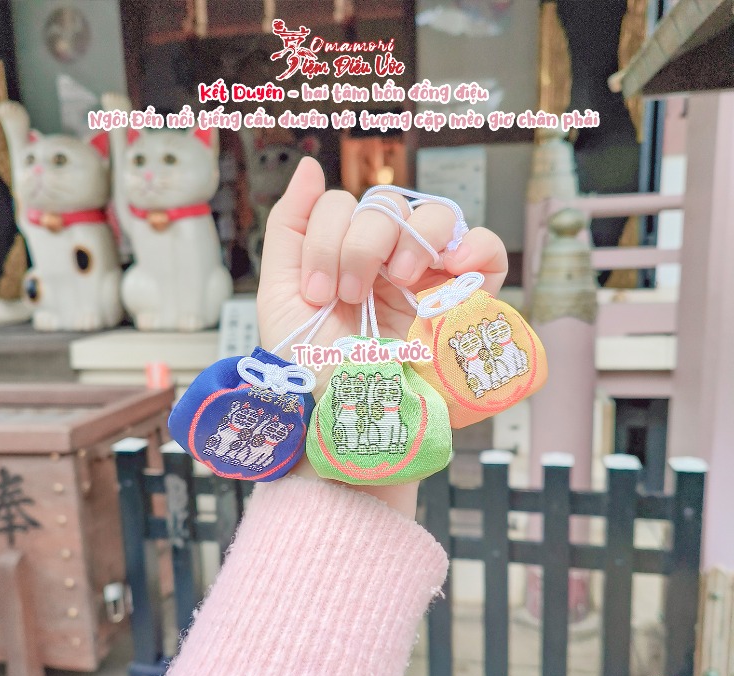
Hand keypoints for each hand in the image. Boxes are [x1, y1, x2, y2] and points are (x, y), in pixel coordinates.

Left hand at [258, 157, 507, 515]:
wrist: (345, 419)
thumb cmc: (309, 370)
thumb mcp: (280, 295)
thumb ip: (290, 228)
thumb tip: (312, 166)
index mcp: (344, 256)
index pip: (343, 206)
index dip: (325, 240)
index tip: (318, 294)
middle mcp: (386, 260)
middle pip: (384, 204)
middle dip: (357, 245)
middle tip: (350, 296)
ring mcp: (427, 278)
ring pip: (432, 214)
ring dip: (405, 240)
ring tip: (396, 282)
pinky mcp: (462, 300)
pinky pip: (486, 250)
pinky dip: (475, 244)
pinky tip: (451, 266)